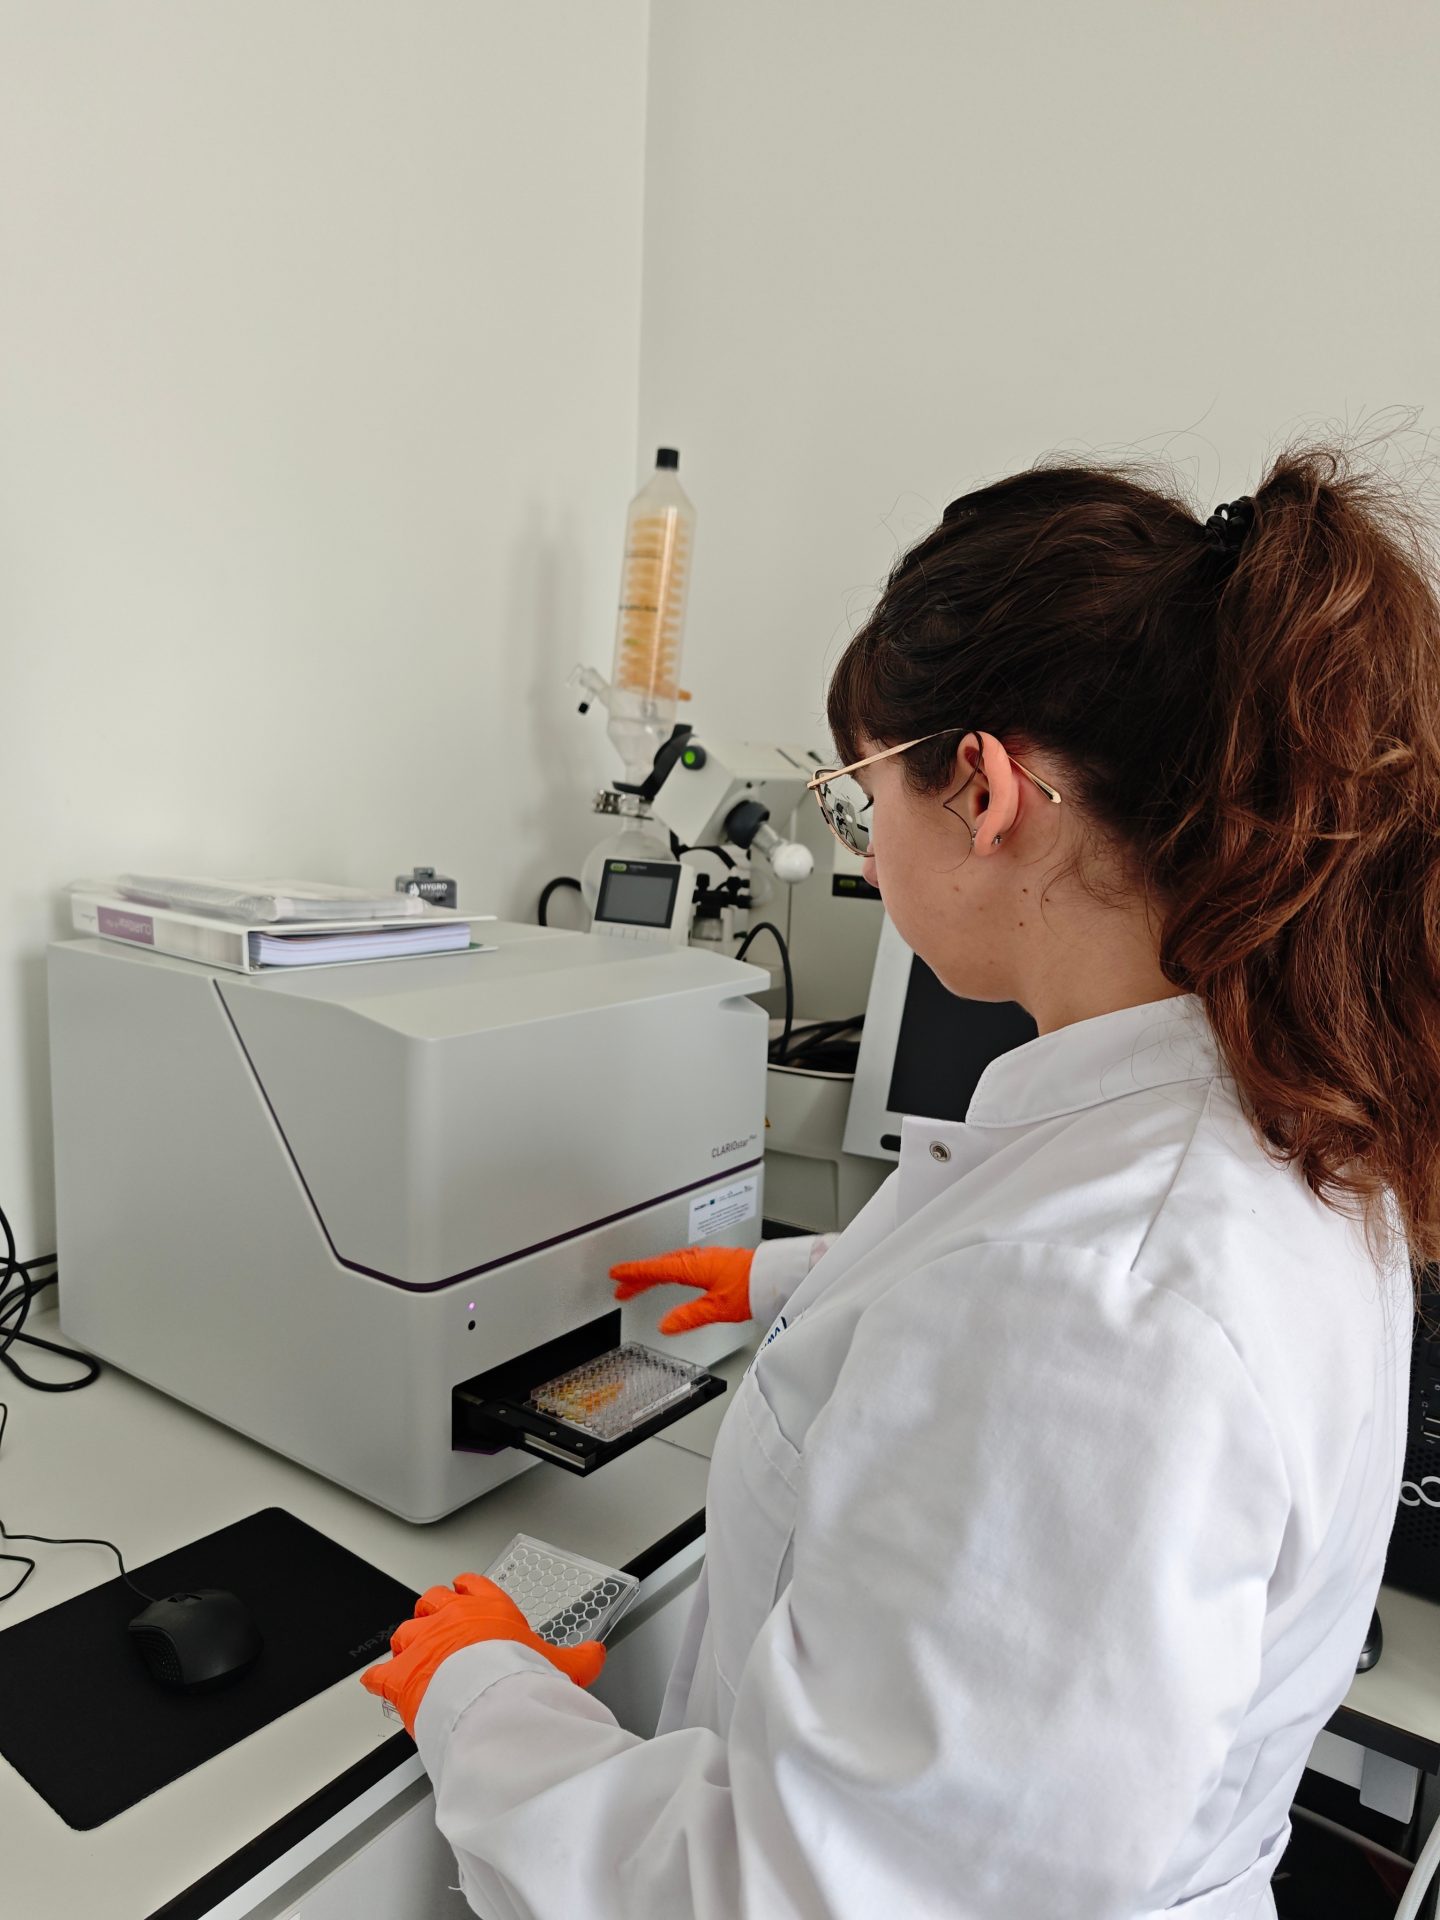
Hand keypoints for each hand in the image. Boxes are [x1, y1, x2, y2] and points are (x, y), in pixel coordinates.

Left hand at [360, 1574, 604, 1735]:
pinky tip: (378, 1683)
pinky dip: (379, 1679)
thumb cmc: (521, 1679)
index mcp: (489, 1609)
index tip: (464, 1593)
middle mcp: (452, 1618)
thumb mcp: (563, 1666)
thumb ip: (580, 1657)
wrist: (489, 1704)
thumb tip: (595, 1653)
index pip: (471, 1585)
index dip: (465, 1589)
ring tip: (412, 1653)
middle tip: (438, 1624)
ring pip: (405, 1630)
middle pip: (433, 1600)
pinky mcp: (401, 1675)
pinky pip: (380, 1673)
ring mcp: (423, 1644)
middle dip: (433, 1610)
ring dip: (408, 1641)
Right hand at [610, 1245, 753, 1333]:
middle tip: (621, 1288)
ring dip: (653, 1273)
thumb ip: (689, 1317)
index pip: (655, 1269)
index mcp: (693, 1267)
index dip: (633, 1272)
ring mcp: (707, 1258)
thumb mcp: (717, 1308)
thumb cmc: (753, 1286)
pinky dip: (669, 1270)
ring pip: (671, 1264)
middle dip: (639, 1277)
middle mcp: (697, 1259)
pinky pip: (682, 1263)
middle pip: (660, 1266)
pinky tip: (671, 1277)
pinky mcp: (716, 1261)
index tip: (616, 1274)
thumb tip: (666, 1325)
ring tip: (639, 1285)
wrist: (777, 1274)